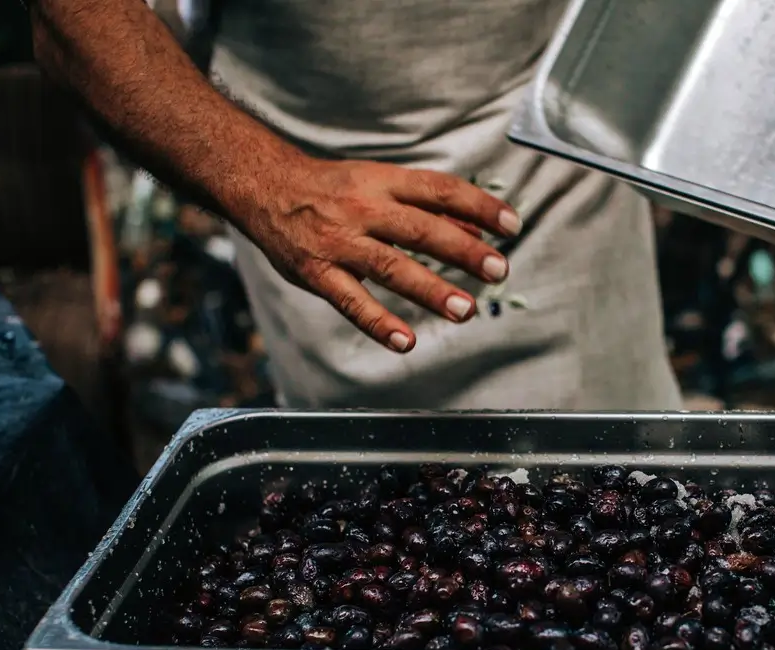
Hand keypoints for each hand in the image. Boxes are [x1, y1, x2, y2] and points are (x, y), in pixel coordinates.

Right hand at [249, 156, 521, 351]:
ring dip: (431, 290)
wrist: (263, 186)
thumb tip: (478, 232)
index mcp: (383, 182)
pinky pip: (351, 301)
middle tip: (499, 270)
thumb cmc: (333, 189)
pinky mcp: (317, 273)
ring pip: (391, 266)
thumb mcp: (380, 185)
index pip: (440, 190)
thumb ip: (428, 210)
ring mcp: (339, 243)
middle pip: (421, 229)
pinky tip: (406, 341)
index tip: (512, 225)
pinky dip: (378, 322)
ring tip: (466, 310)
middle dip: (464, 252)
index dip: (479, 207)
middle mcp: (364, 209)